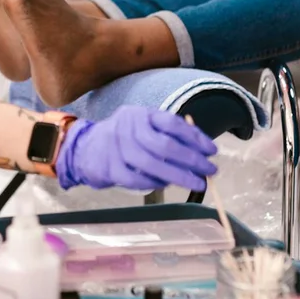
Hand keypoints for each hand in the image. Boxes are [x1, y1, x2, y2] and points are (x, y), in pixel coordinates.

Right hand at [55, 106, 218, 192]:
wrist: (87, 148)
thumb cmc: (125, 138)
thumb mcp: (144, 125)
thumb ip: (168, 133)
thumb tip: (202, 149)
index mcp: (140, 114)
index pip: (172, 124)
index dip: (195, 138)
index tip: (212, 150)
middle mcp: (128, 128)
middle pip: (165, 145)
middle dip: (192, 160)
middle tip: (210, 170)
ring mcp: (117, 149)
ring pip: (153, 164)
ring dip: (180, 176)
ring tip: (197, 182)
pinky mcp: (111, 168)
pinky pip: (139, 179)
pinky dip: (157, 183)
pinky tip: (169, 184)